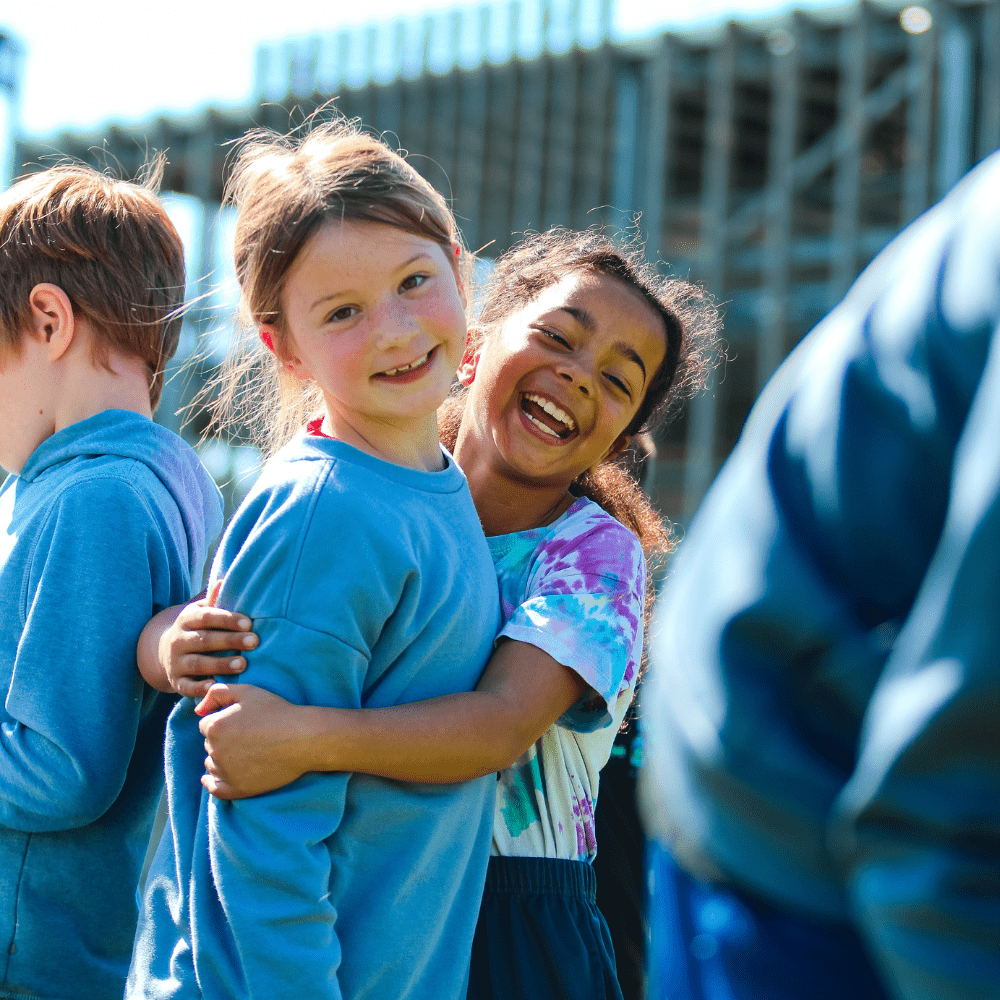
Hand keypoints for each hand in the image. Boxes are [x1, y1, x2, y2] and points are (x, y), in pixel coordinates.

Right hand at [161, 582, 258, 697]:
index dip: (228, 620)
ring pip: (198, 664)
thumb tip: (223, 580)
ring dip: (220, 664)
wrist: (165, 652)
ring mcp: (176, 662)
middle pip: (205, 640)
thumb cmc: (197, 629)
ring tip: (243, 664)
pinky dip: (200, 688)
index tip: (249, 623)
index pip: (207, 617)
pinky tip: (217, 687)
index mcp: (187, 620)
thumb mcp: (200, 613)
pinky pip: (187, 687)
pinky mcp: (176, 682)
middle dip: (230, 641)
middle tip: (255, 642)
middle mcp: (178, 640)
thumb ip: (213, 601)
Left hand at [196, 684, 313, 798]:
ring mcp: (226, 772)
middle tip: (247, 734)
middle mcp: (216, 750)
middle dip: (222, 739)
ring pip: (212, 764)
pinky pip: (215, 789)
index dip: (223, 720)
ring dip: (220, 758)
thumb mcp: (247, 691)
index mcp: (215, 727)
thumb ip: (217, 693)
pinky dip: (210, 783)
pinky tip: (208, 780)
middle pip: (209, 744)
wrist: (303, 738)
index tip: (242, 721)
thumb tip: (198, 709)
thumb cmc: (276, 712)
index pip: (206, 725)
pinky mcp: (238, 788)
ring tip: (243, 751)